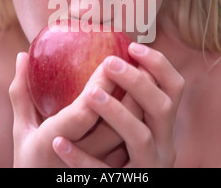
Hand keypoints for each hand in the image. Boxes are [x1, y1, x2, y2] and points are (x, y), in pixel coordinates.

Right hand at [9, 52, 141, 166]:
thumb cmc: (33, 159)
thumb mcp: (23, 130)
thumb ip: (22, 94)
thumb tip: (21, 55)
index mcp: (51, 144)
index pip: (82, 114)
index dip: (100, 87)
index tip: (109, 61)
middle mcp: (80, 160)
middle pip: (115, 127)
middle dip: (130, 93)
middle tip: (137, 61)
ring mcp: (102, 169)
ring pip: (132, 138)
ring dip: (143, 105)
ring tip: (149, 74)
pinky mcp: (119, 173)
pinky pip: (136, 146)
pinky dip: (145, 122)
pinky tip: (150, 99)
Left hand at [52, 43, 184, 167]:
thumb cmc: (107, 155)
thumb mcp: (114, 128)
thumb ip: (104, 95)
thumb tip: (46, 55)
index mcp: (161, 126)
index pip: (174, 88)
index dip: (159, 64)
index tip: (132, 46)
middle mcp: (163, 145)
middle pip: (163, 107)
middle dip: (139, 82)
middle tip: (109, 62)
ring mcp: (149, 168)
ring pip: (140, 137)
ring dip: (118, 112)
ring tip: (90, 95)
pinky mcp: (129, 186)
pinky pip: (105, 173)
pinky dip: (82, 159)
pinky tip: (59, 143)